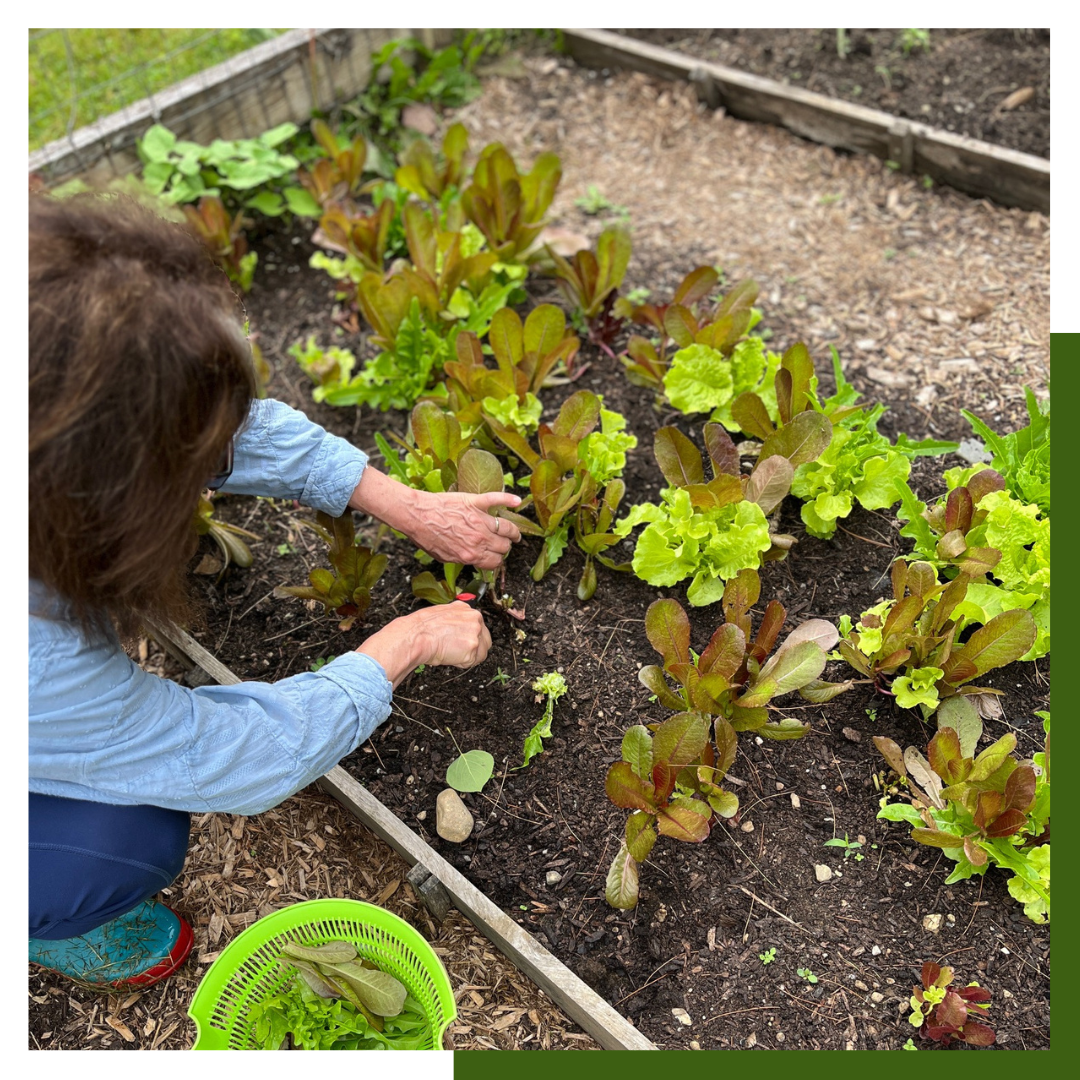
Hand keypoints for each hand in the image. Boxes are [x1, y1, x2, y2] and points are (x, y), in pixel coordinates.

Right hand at [356, 603, 490, 686]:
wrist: (415, 636)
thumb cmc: (421, 628)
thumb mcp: (440, 614)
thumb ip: (454, 619)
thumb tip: (456, 629)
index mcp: (465, 608)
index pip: (478, 627)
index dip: (468, 638)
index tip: (460, 643)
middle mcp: (474, 617)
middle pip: (485, 640)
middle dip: (473, 649)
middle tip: (456, 652)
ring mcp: (475, 631)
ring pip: (481, 652)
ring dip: (468, 657)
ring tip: (451, 653)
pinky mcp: (473, 646)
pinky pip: (473, 662)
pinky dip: (462, 663)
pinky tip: (450, 656)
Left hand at [406, 489, 522, 568]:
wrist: (417, 516)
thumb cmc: (426, 536)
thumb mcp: (445, 557)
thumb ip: (462, 558)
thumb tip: (472, 558)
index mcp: (472, 554)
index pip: (495, 562)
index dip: (496, 560)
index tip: (495, 557)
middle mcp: (479, 539)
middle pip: (504, 547)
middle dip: (504, 548)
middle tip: (502, 545)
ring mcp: (480, 520)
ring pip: (507, 528)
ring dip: (513, 532)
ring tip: (514, 533)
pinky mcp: (475, 503)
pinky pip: (497, 500)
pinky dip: (509, 499)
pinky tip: (517, 501)